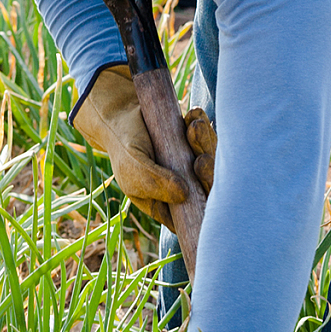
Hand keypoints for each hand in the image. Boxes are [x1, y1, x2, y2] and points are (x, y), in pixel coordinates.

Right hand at [73, 67, 216, 225]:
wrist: (120, 115)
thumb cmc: (123, 148)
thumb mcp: (135, 169)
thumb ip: (156, 183)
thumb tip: (185, 194)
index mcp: (165, 206)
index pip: (190, 216)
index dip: (202, 204)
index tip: (200, 182)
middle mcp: (181, 188)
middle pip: (206, 188)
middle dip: (208, 173)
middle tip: (201, 159)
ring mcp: (190, 166)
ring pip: (210, 160)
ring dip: (207, 143)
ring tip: (194, 127)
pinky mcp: (195, 144)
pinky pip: (208, 138)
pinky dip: (205, 126)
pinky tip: (193, 115)